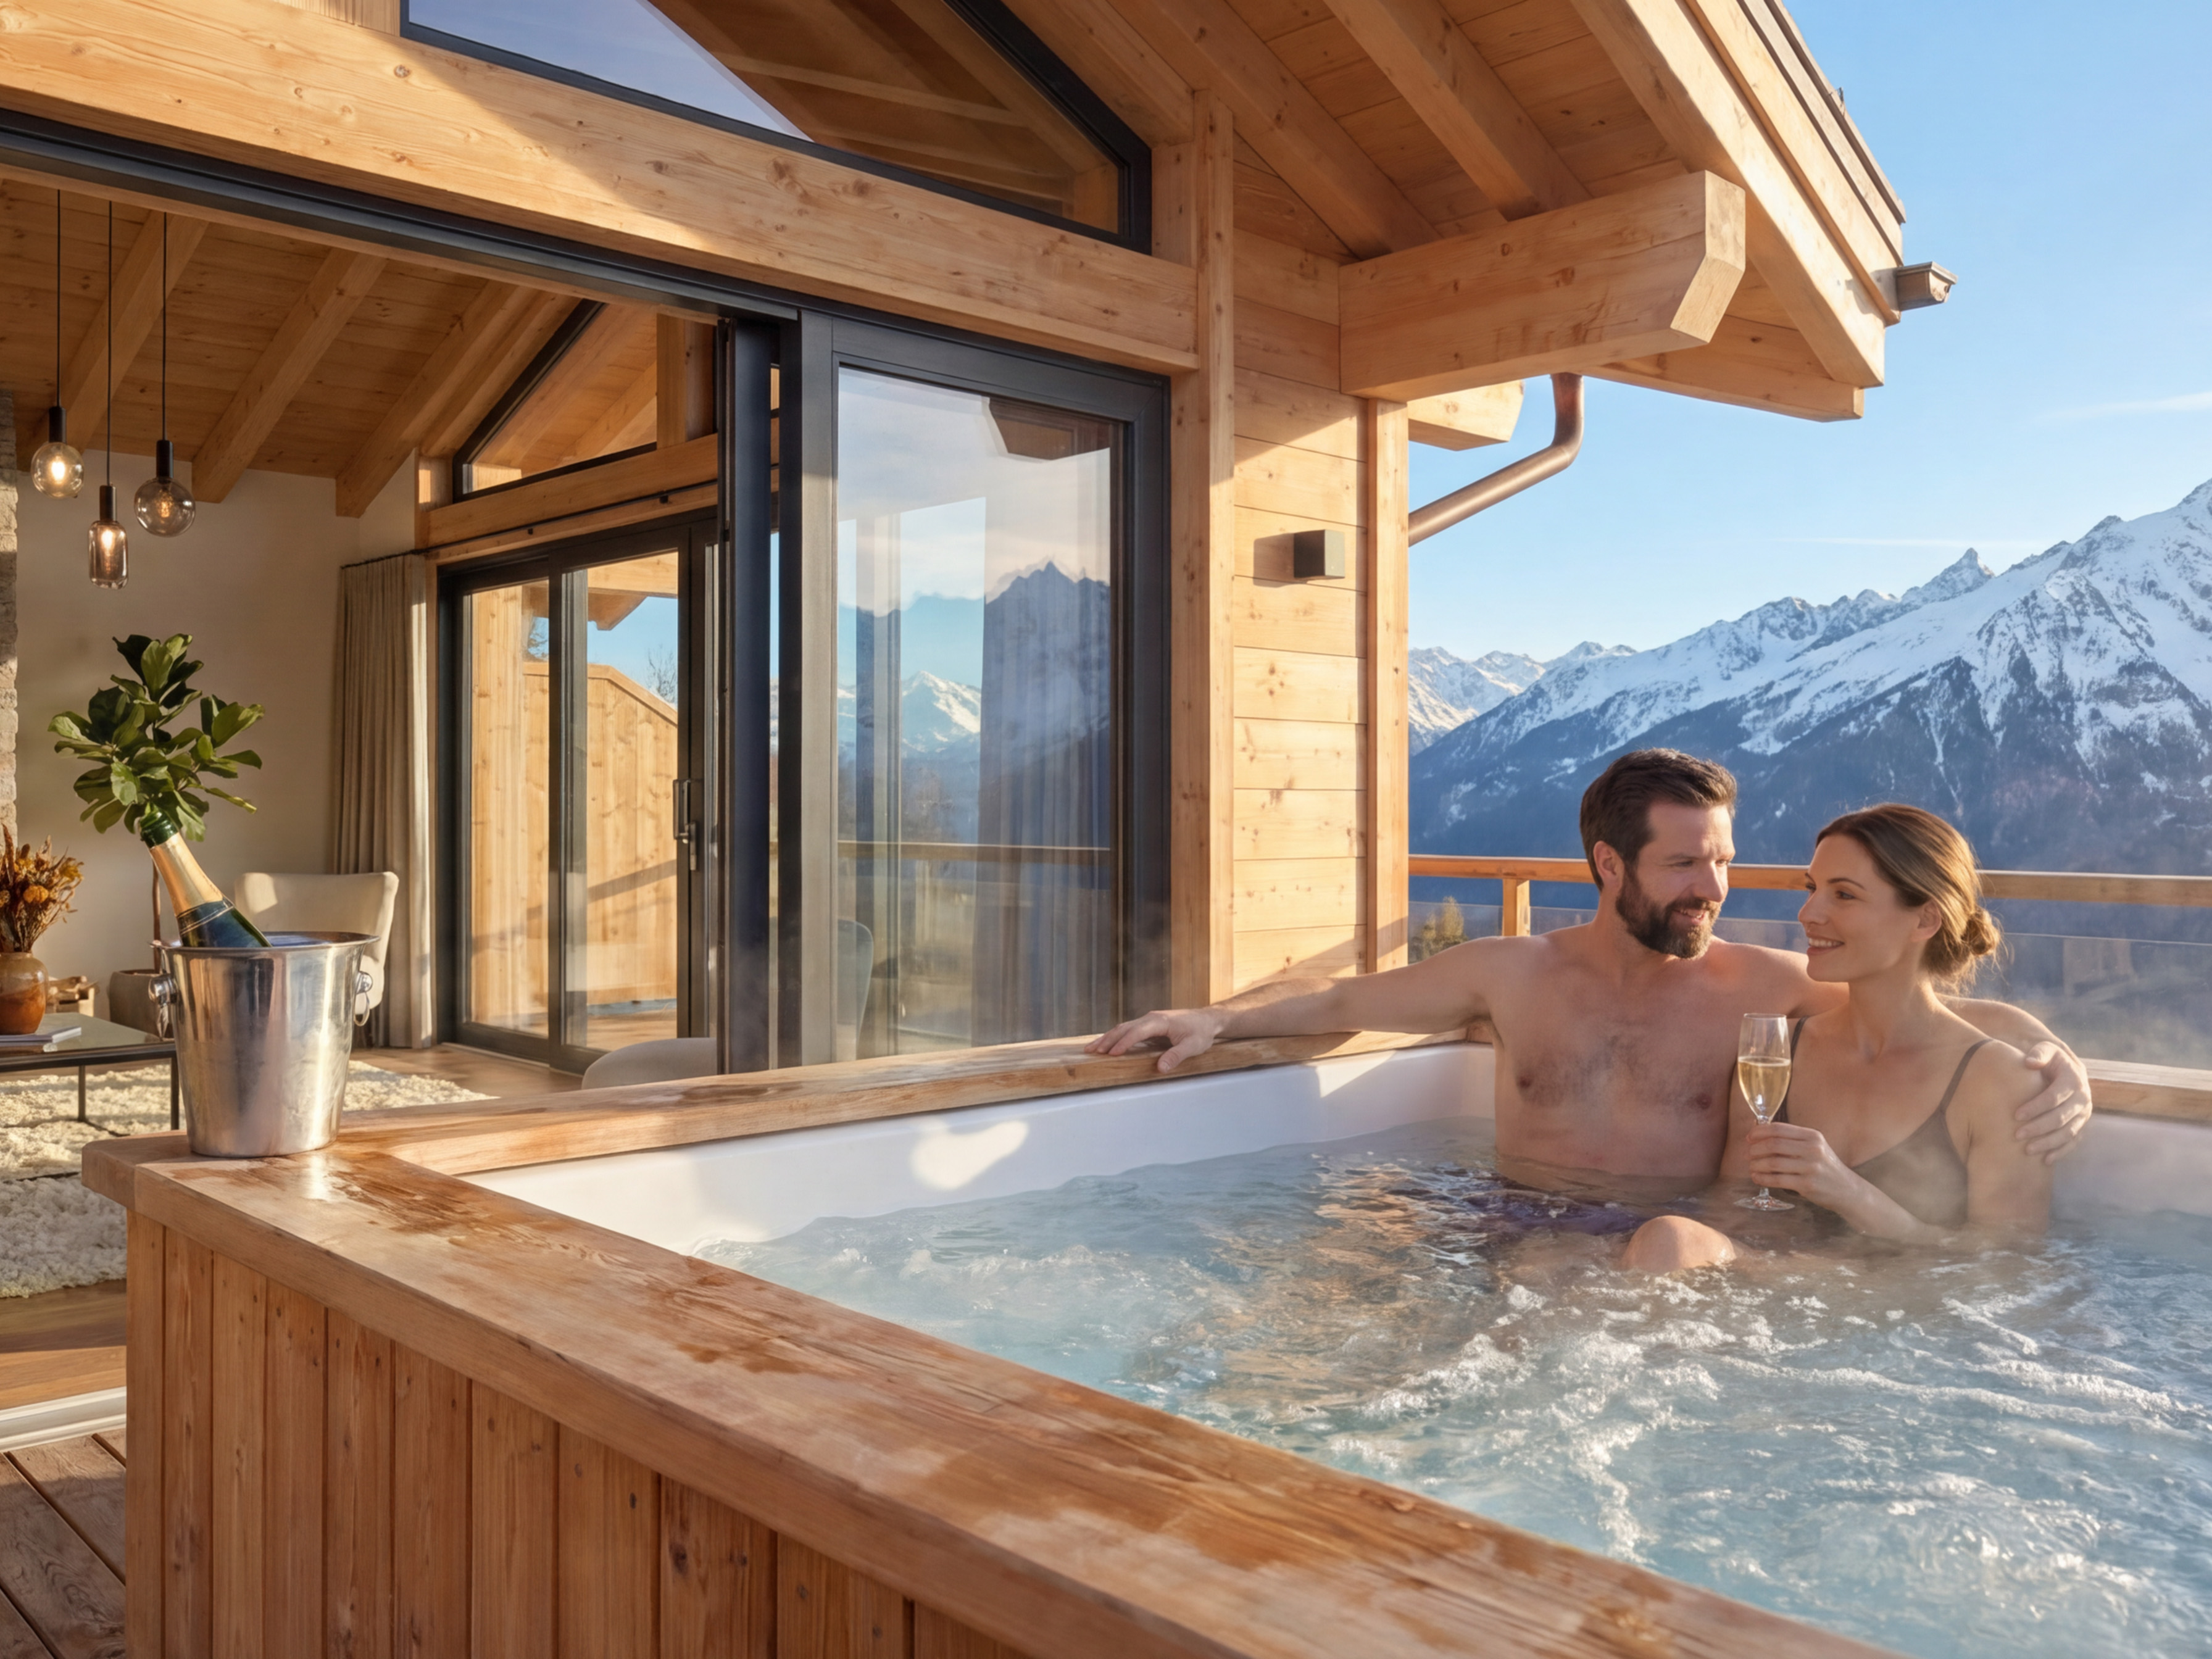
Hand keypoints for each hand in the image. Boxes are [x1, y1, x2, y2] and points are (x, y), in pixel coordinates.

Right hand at [1085, 1008, 1226, 1071]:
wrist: (1207, 1019)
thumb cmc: (1201, 1032)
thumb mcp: (1192, 1046)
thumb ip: (1176, 1056)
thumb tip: (1160, 1068)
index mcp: (1160, 1021)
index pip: (1137, 1031)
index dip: (1124, 1043)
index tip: (1112, 1053)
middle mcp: (1151, 1018)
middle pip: (1124, 1028)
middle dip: (1108, 1039)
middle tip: (1092, 1051)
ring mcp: (1149, 1019)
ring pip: (1124, 1027)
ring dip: (1108, 1038)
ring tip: (1092, 1048)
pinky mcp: (1149, 1024)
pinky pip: (1129, 1029)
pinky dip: (1116, 1036)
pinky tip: (1108, 1044)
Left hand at [1745, 1120, 1859, 1210]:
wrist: (1847, 1189)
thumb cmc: (1824, 1166)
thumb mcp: (1814, 1147)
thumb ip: (1792, 1140)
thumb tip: (1758, 1133)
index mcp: (1812, 1136)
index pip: (1778, 1128)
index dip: (1759, 1132)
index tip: (1749, 1137)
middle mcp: (1812, 1149)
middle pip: (1773, 1144)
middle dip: (1755, 1149)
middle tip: (1747, 1154)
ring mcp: (1810, 1167)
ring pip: (1773, 1162)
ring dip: (1756, 1165)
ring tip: (1751, 1167)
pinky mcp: (1807, 1184)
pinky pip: (1777, 1179)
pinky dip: (1762, 1178)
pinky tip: (1757, 1178)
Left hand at [2015, 1041, 2091, 1163]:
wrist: (2063, 1068)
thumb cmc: (2048, 1059)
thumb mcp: (2045, 1050)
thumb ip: (2039, 1053)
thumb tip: (2030, 1062)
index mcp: (2074, 1080)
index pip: (2054, 1097)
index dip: (2035, 1107)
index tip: (2016, 1115)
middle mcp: (2083, 1099)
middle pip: (2061, 1118)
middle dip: (2039, 1128)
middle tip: (2017, 1135)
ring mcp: (2084, 1114)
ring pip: (2068, 1133)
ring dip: (2048, 1142)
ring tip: (2027, 1150)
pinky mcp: (2081, 1124)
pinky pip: (2074, 1141)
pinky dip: (2061, 1151)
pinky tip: (2046, 1160)